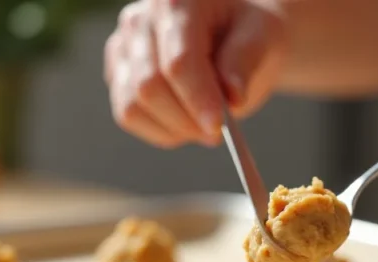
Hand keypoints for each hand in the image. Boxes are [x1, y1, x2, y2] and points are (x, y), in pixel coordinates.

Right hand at [104, 0, 286, 148]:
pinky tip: (184, 124)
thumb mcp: (260, 37)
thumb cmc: (246, 31)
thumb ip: (244, 62)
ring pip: (133, 105)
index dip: (198, 99)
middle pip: (150, 86)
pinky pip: (128, 115)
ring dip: (173, 128)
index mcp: (177, 1)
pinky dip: (159, 131)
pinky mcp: (117, 72)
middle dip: (186, 120)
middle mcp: (140, 20)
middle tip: (217, 132)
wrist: (233, 31)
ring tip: (204, 126)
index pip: (178, 61)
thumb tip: (232, 98)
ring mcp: (123, 46)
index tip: (218, 126)